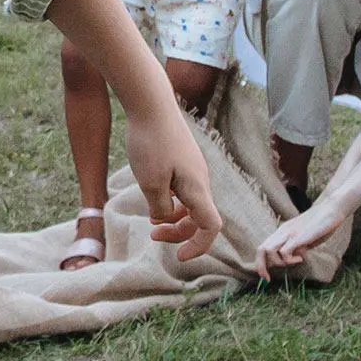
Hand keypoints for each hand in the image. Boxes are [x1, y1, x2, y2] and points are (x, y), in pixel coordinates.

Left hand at [123, 100, 221, 262]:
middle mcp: (201, 179)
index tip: (180, 256)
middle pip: (200, 218)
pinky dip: (172, 200)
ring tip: (152, 220)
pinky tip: (154, 197)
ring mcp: (194, 169)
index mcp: (197, 188)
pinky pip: (184, 189)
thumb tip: (163, 217)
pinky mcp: (184, 159)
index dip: (199, 246)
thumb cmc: (150, 142)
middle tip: (154, 236)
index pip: (210, 226)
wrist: (152, 104)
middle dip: (180, 232)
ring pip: (191, 203)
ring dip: (175, 216)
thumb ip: (159, 206)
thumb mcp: (149, 182)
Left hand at [256, 195, 344, 277]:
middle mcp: (281, 232)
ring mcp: (288, 233)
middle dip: (261, 267)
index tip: (266, 276)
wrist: (330, 208)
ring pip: (268, 250)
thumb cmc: (321, 224)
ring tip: (294, 261)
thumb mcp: (306, 238)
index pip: (263, 247)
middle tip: (268, 278)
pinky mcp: (298, 236)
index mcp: (282, 232)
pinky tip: (301, 258)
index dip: (261, 263)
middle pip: (260, 249)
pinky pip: (284, 251)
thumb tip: (294, 257)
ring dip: (278, 263)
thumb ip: (298, 247)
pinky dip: (290, 260)